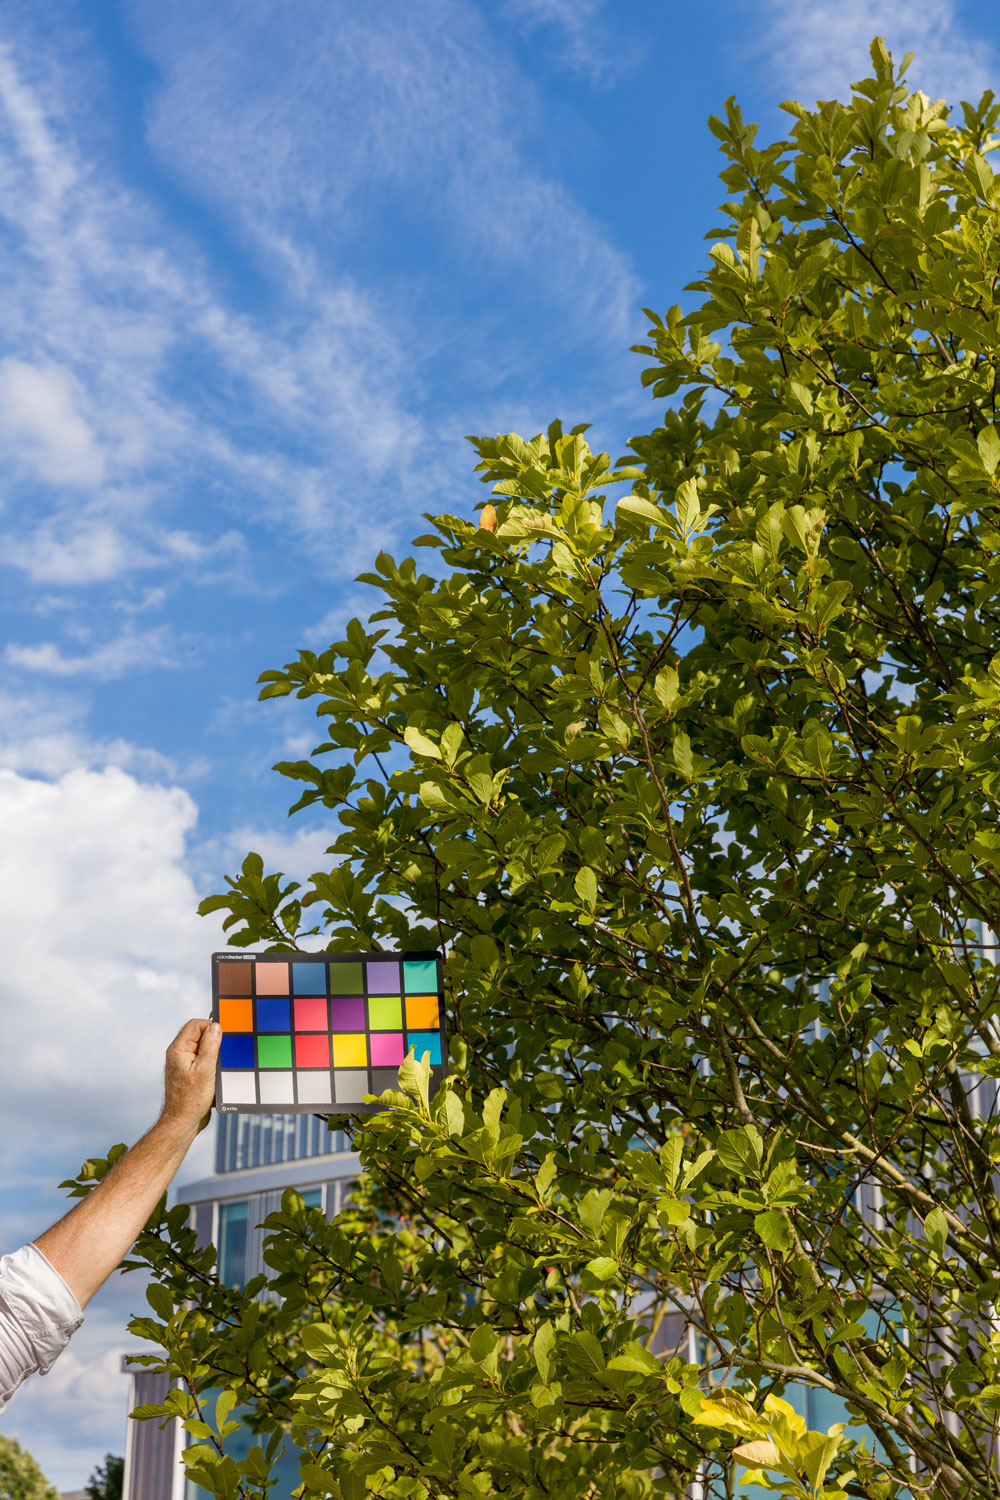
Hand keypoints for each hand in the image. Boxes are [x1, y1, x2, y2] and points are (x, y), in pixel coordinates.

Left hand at [161, 1018, 221, 1135]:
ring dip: (214, 1053)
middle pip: (199, 1035)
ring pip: (203, 1048)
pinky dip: (212, 1063)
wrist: (183, 1122)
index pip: (195, 1025)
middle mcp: (179, 1054)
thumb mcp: (205, 1069)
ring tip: (218, 1067)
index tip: (224, 1037)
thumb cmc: (191, 1099)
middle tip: (223, 1053)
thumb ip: (210, 1045)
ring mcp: (184, 1063)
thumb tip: (215, 1026)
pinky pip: (203, 1059)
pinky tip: (216, 1074)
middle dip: (214, 1040)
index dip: (211, 1027)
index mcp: (178, 1049)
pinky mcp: (190, 1073)